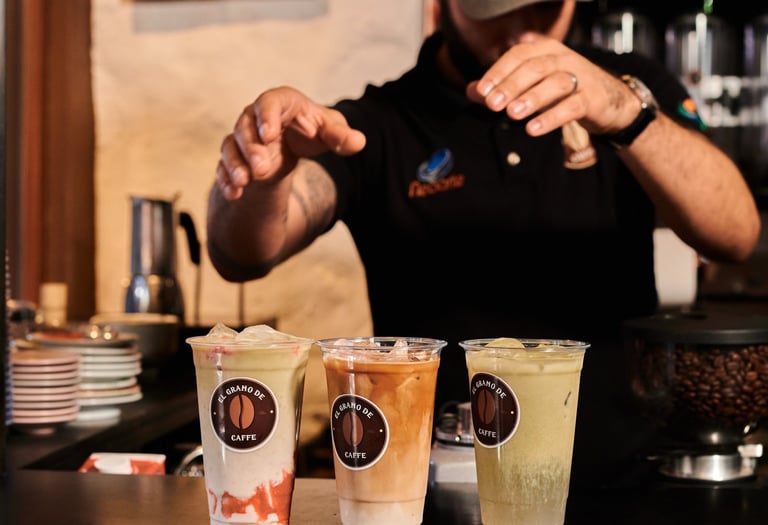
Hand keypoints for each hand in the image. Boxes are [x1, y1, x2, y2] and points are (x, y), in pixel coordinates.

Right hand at [216, 86, 365, 199]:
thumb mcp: (330, 130)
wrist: (294, 143)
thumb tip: (358, 142)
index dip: (267, 117)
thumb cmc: (313, 129)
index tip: (270, 134)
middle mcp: (255, 118)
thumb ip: (342, 136)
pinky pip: (224, 167)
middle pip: (246, 128)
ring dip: (236, 165)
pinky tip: (234, 194)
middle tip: (261, 168)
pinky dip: (227, 180)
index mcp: (281, 103)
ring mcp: (242, 139)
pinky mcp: (236, 158)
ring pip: (231, 147)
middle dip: (251, 148)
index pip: (269, 102)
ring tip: (244, 182)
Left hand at [465, 33, 641, 136]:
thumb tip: (472, 91)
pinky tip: (533, 129)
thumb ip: (502, 88)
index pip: (518, 55)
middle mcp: (563, 59)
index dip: (498, 72)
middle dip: (511, 85)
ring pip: (555, 83)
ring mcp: (580, 77)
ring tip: (512, 114)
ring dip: (532, 98)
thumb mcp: (532, 85)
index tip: (481, 91)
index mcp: (545, 50)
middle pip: (534, 67)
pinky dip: (552, 117)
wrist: (609, 101)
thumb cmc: (564, 91)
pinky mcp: (592, 98)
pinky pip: (572, 106)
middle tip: (492, 104)